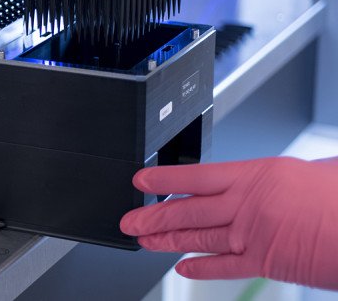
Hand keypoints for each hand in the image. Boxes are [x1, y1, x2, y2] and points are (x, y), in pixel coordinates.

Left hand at [120, 157, 337, 289]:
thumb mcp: (309, 170)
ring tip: (143, 241)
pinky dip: (202, 267)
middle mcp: (249, 204)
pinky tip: (182, 268)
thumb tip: (265, 183)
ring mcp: (255, 235)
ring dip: (168, 241)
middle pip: (190, 211)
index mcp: (258, 174)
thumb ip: (276, 179)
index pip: (197, 176)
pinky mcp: (267, 262)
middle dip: (155, 217)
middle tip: (129, 222)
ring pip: (200, 237)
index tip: (142, 182)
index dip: (165, 181)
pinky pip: (226, 266)